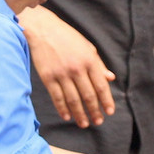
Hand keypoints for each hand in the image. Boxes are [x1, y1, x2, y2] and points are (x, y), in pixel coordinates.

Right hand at [20, 6, 114, 127]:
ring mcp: (61, 74)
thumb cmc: (67, 37)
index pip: (101, 86)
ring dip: (80, 114)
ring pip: (73, 100)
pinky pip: (57, 97)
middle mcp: (77, 68)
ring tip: (84, 124)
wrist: (42, 29)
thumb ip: (99, 64)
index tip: (109, 112)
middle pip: (88, 96)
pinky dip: (63, 109)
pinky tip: (67, 116)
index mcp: (89, 60)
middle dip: (94, 111)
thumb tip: (110, 78)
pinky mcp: (48, 77)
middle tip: (98, 122)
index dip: (106, 101)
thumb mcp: (87, 47)